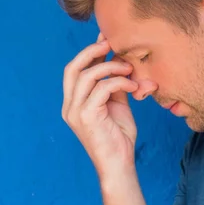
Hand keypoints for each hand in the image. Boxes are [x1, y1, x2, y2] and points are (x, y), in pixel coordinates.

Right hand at [62, 34, 138, 178]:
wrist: (118, 165)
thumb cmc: (118, 137)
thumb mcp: (116, 104)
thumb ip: (114, 84)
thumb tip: (120, 60)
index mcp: (73, 102)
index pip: (75, 70)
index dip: (90, 52)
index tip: (107, 39)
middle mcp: (69, 106)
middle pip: (72, 68)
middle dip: (92, 51)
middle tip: (112, 43)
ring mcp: (75, 111)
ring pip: (87, 76)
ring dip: (111, 67)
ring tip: (130, 69)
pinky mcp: (86, 116)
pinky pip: (102, 89)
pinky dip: (119, 83)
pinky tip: (134, 87)